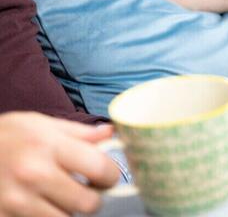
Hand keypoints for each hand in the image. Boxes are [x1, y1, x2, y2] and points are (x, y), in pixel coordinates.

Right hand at [0, 112, 119, 216]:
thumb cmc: (6, 136)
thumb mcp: (41, 124)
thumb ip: (79, 133)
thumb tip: (111, 134)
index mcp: (48, 146)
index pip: (101, 168)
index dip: (111, 174)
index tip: (106, 175)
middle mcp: (33, 174)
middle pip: (88, 203)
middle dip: (92, 198)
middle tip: (86, 190)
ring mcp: (16, 201)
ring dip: (68, 211)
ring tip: (59, 196)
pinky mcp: (4, 216)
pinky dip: (45, 216)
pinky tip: (39, 204)